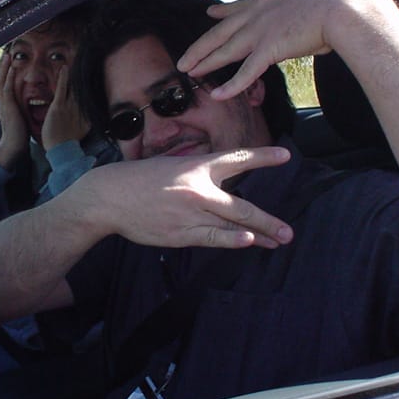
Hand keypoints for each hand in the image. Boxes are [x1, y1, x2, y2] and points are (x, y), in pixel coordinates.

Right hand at [0, 51, 27, 169]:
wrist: (13, 146)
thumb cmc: (20, 134)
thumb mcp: (21, 117)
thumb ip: (22, 108)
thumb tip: (28, 104)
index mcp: (7, 103)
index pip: (4, 82)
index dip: (6, 71)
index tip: (10, 60)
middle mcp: (3, 101)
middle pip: (0, 78)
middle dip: (3, 65)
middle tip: (6, 52)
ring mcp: (4, 103)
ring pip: (1, 80)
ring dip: (4, 67)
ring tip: (7, 55)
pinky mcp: (8, 107)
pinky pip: (7, 89)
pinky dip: (8, 78)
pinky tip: (11, 69)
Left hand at [41, 65, 89, 150]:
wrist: (61, 150)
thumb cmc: (67, 143)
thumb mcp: (81, 131)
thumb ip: (85, 122)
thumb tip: (90, 117)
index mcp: (85, 113)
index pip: (87, 96)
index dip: (89, 85)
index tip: (92, 74)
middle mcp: (79, 108)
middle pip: (82, 89)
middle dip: (84, 77)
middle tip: (87, 62)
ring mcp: (69, 106)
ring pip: (73, 86)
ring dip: (74, 74)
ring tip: (76, 60)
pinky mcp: (59, 106)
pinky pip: (62, 88)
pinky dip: (63, 77)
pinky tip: (64, 67)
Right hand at [83, 146, 294, 249]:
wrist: (109, 197)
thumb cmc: (139, 179)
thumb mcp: (171, 165)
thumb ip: (197, 174)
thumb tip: (219, 184)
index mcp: (197, 167)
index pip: (236, 160)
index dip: (263, 158)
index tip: (286, 156)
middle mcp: (199, 189)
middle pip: (242, 207)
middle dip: (268, 220)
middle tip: (288, 231)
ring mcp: (191, 213)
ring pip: (231, 226)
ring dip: (258, 235)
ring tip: (277, 242)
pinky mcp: (180, 233)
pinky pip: (212, 238)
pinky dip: (231, 241)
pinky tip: (248, 242)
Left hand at [176, 0, 393, 100]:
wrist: (344, 4)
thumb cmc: (339, 0)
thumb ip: (302, 4)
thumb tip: (312, 10)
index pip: (239, 7)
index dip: (222, 13)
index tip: (210, 13)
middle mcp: (258, 13)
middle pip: (220, 33)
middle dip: (199, 47)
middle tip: (184, 59)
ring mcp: (261, 31)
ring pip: (225, 51)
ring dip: (205, 63)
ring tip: (189, 73)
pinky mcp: (269, 49)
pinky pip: (245, 73)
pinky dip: (231, 86)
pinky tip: (218, 95)